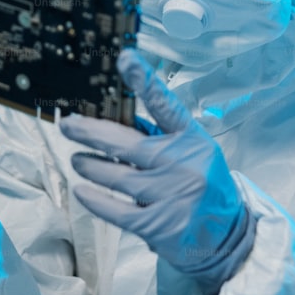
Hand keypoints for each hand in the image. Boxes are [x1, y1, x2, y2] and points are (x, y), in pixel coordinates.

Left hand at [59, 49, 252, 294]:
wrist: (225, 235)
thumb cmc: (199, 183)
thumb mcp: (189, 150)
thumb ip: (157, 133)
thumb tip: (114, 113)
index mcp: (190, 138)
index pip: (165, 104)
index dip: (144, 80)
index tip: (125, 58)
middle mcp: (182, 163)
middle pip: (125, 142)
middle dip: (89, 132)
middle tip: (68, 125)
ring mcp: (170, 194)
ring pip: (115, 175)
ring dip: (89, 165)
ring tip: (78, 160)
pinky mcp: (158, 224)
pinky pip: (115, 209)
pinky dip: (93, 198)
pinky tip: (82, 190)